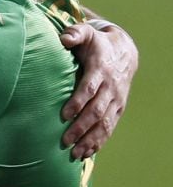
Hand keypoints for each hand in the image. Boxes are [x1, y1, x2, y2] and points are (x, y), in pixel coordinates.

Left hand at [60, 22, 137, 158]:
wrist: (124, 51)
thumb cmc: (95, 43)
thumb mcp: (86, 33)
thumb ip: (74, 33)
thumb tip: (64, 37)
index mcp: (101, 70)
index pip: (89, 88)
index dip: (77, 102)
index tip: (63, 115)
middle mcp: (111, 87)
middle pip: (96, 111)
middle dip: (81, 127)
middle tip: (64, 141)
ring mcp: (117, 100)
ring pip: (105, 123)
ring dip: (90, 139)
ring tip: (74, 153)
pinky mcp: (118, 108)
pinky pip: (110, 127)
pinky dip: (99, 141)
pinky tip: (86, 153)